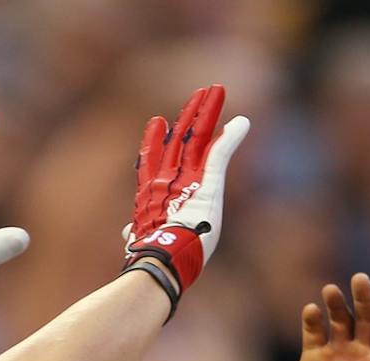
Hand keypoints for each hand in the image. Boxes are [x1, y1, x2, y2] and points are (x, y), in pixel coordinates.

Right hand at [121, 83, 249, 312]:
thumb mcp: (141, 241)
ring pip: (197, 137)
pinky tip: (242, 121)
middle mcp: (167, 180)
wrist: (162, 260)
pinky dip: (231, 137)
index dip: (156, 141)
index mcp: (152, 194)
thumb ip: (135, 233)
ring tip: (214, 91)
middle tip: (196, 96)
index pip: (154, 160)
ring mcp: (186, 178)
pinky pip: (220, 153)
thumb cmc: (151, 257)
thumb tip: (127, 234)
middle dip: (188, 116)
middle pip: (179, 140)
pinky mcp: (207, 182)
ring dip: (206, 112)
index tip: (157, 122)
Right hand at [280, 274, 369, 360]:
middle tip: (360, 279)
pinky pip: (313, 333)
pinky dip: (312, 319)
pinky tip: (312, 310)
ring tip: (331, 290)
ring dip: (337, 304)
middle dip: (364, 299)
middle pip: (365, 320)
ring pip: (339, 321)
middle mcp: (361, 358)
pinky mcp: (311, 360)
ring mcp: (336, 357)